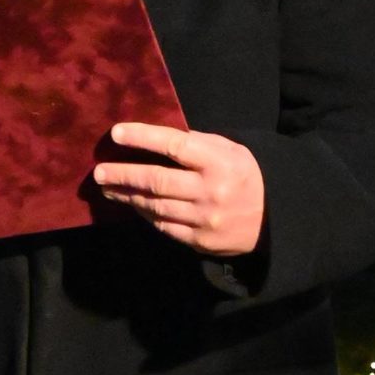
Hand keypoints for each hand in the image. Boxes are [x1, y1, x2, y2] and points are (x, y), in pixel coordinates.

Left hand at [93, 122, 264, 255]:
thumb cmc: (246, 175)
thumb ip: (197, 143)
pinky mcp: (199, 241)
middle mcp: (209, 191)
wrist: (276, 218)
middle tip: (98, 172)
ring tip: (108, 188)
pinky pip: (164, 226)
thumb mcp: (231, 149)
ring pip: (155, 206)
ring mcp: (204, 219)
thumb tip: (156, 139)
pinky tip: (132, 205)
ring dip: (128, 196)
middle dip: (123, 175)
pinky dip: (145, 215)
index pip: (174, 145)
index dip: (143, 138)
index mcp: (218, 161)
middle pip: (156, 181)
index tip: (117, 133)